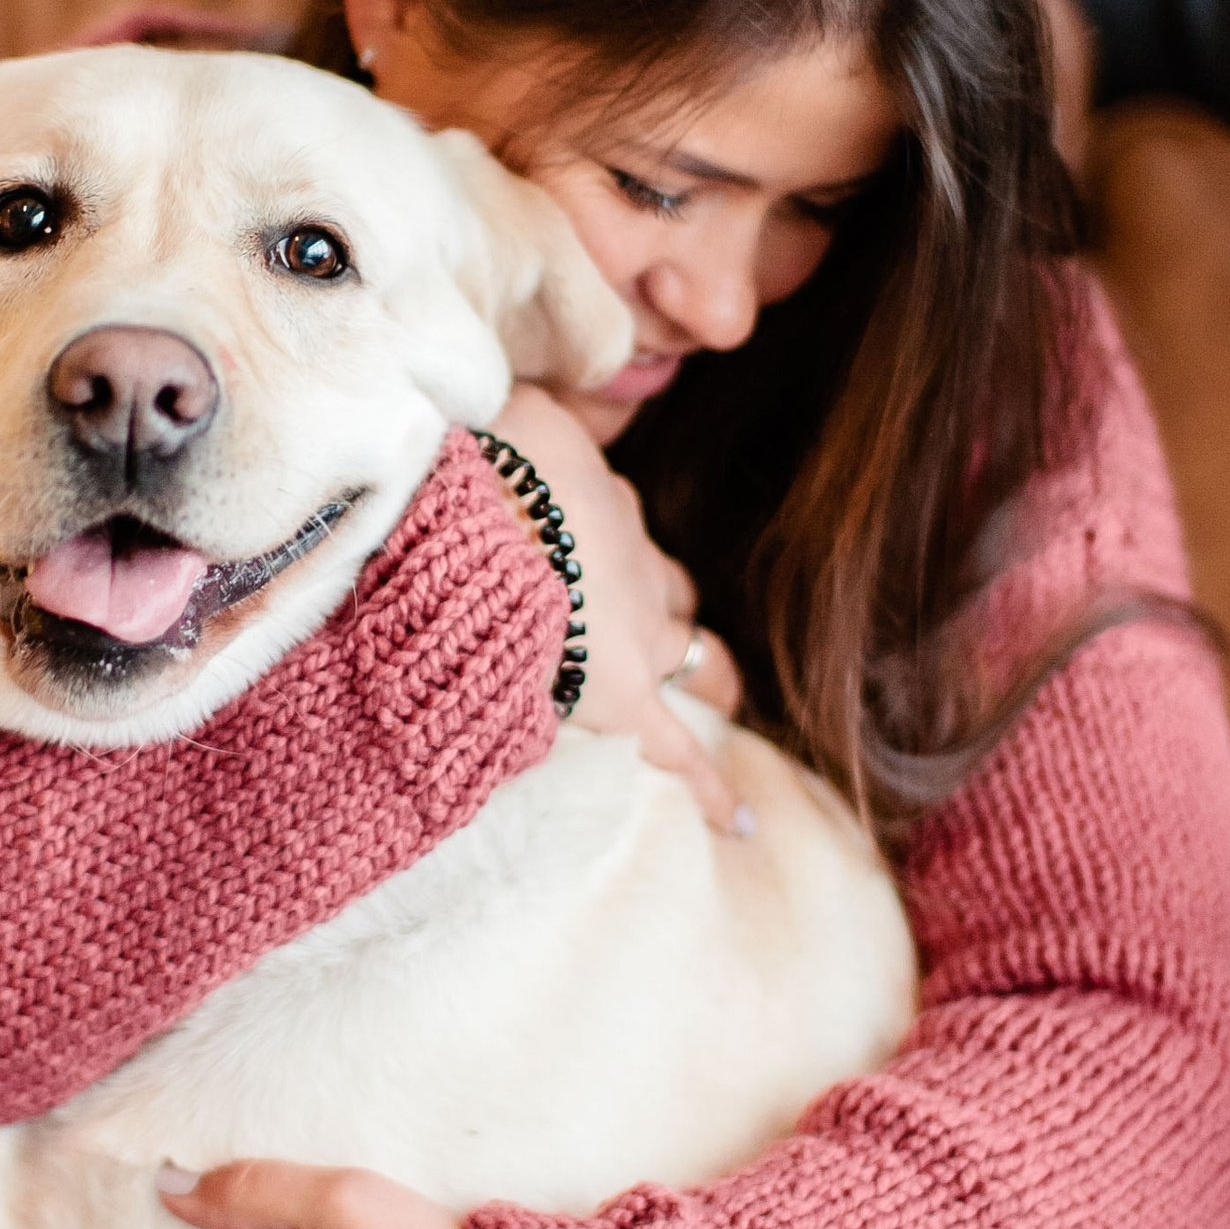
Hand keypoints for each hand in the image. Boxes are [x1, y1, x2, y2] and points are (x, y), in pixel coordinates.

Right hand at [495, 388, 747, 829]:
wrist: (490, 515)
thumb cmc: (489, 461)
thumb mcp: (504, 418)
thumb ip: (508, 423)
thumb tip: (490, 407)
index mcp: (602, 505)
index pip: (622, 532)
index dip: (614, 551)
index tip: (594, 554)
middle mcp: (634, 566)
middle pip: (669, 591)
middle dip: (670, 609)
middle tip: (661, 629)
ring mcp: (639, 631)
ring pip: (689, 655)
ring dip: (698, 673)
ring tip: (712, 698)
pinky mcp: (627, 695)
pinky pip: (678, 750)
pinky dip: (710, 787)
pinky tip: (740, 821)